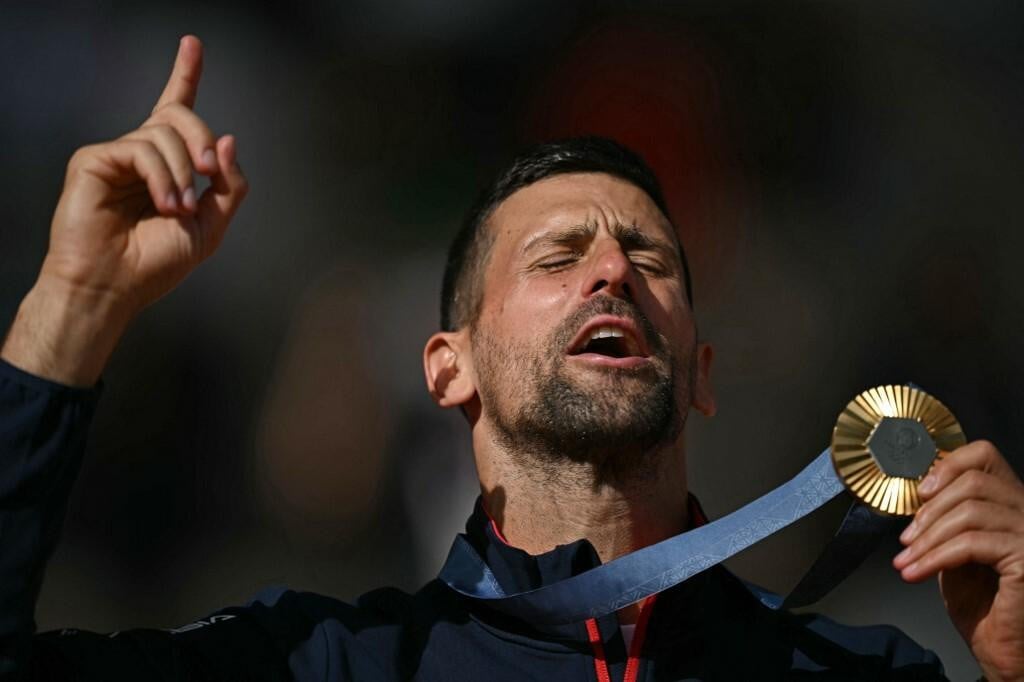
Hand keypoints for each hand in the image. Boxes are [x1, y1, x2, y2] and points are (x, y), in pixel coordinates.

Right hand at [43, 34, 246, 313]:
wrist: (115, 286)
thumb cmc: (156, 263)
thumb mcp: (211, 225)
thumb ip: (228, 185)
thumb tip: (227, 139)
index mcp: (168, 165)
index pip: (176, 110)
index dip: (184, 75)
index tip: (192, 44)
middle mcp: (141, 154)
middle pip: (179, 115)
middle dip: (202, 140)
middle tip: (208, 171)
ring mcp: (117, 155)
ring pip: (164, 133)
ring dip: (182, 173)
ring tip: (176, 209)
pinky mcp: (94, 160)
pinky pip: (141, 148)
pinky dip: (161, 176)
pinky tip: (163, 204)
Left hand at [893, 440, 1023, 681]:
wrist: (1003, 650)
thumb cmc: (981, 603)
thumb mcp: (955, 548)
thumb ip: (946, 517)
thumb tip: (919, 493)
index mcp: (1012, 503)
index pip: (984, 455)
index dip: (947, 465)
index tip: (919, 494)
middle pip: (973, 482)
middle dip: (929, 511)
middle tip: (906, 539)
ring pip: (971, 512)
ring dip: (927, 538)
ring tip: (906, 560)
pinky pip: (973, 543)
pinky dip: (936, 556)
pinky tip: (916, 571)